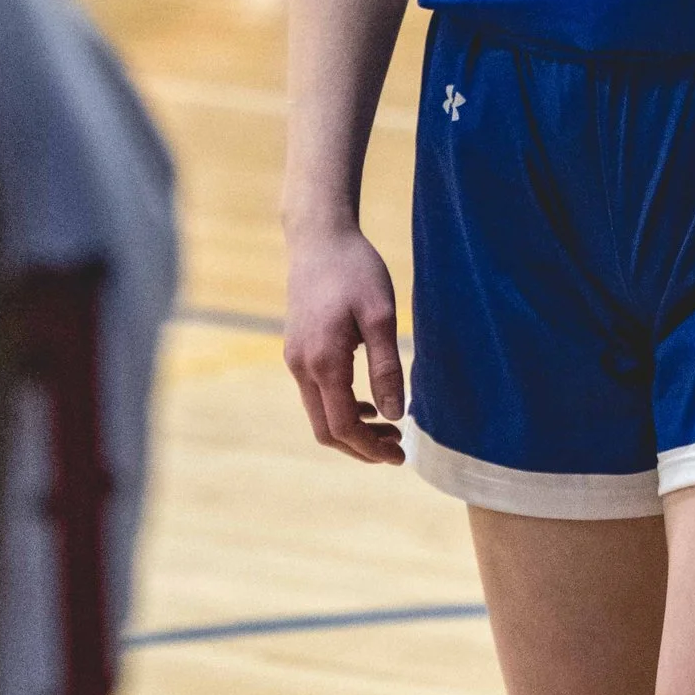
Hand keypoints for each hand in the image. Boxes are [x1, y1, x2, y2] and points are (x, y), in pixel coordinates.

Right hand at [284, 224, 406, 463]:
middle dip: (361, 447)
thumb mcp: (381, 316)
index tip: (400, 455)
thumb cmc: (356, 271)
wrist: (319, 239)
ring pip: (319, 414)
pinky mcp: (297, 351)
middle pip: (326, 429)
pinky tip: (368, 403)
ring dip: (352, 429)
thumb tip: (394, 415)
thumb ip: (386, 368)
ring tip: (389, 428)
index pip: (343, 425)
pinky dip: (341, 408)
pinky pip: (316, 394)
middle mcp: (301, 366)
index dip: (370, 448)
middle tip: (398, 448)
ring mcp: (294, 359)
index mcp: (323, 361)